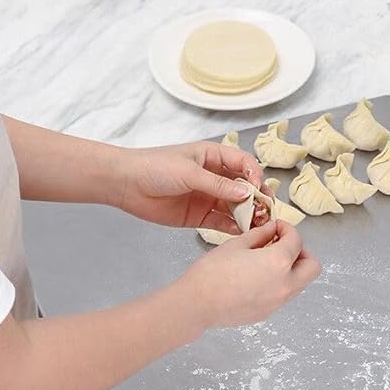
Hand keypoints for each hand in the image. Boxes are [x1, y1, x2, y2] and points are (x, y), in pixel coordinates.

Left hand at [112, 141, 266, 232]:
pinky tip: (241, 232)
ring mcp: (209, 197)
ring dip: (248, 215)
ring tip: (256, 225)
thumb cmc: (154, 167)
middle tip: (264, 211)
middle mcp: (216, 177)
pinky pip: (223, 222)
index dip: (255, 176)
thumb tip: (247, 192)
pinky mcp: (201, 216)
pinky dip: (234, 227)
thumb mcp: (189, 172)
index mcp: (214, 157)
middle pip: (245, 188)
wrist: (125, 185)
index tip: (258, 189)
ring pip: (236, 207)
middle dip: (257, 199)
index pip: (244, 164)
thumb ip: (219, 184)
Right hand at [180, 220, 320, 329]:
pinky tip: (259, 277)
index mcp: (278, 263)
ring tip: (269, 261)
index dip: (288, 229)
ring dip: (292, 269)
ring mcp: (278, 302)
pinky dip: (280, 283)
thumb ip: (260, 235)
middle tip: (283, 245)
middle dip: (302, 252)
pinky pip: (284, 295)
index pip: (296, 241)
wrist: (197, 304)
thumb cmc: (212, 272)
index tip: (277, 227)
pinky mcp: (268, 312)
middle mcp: (285, 284)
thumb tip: (272, 230)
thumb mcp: (237, 244)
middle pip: (312, 267)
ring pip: (300, 283)